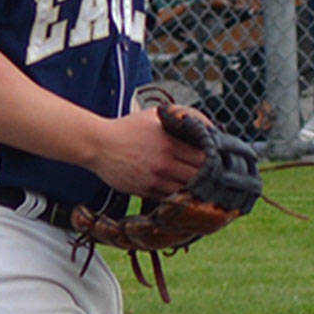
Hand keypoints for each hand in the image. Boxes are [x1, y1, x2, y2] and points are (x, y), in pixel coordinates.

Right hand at [90, 108, 206, 198]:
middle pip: (197, 177)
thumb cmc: (127, 128)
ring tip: (194, 181)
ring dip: (190, 186)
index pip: (203, 158)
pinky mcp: (144, 191)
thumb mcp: (154, 116)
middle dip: (205, 176)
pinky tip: (175, 186)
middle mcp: (164, 164)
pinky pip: (167, 197)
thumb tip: (203, 123)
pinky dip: (174, 193)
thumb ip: (178, 117)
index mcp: (170, 145)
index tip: (214, 159)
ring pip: (183, 190)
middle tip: (210, 174)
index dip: (211, 160)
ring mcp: (154, 180)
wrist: (99, 144)